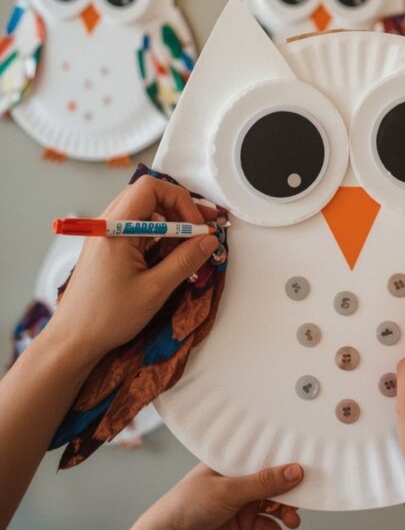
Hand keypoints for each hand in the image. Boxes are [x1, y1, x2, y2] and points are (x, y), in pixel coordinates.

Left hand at [49, 175, 218, 365]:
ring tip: (189, 247)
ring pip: (144, 213)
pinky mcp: (108, 248)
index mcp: (114, 228)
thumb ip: (185, 261)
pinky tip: (171, 257)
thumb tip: (208, 241)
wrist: (73, 341)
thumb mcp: (154, 289)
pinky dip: (158, 238)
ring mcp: (106, 236)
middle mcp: (107, 225)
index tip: (196, 225)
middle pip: (149, 197)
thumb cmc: (106, 317)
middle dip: (179, 210)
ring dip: (170, 225)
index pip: (151, 188)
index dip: (180, 200)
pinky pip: (137, 230)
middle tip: (202, 228)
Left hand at [93, 464, 303, 529]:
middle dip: (291, 491)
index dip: (287, 460)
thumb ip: (263, 482)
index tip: (309, 465)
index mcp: (236, 461)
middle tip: (304, 499)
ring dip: (286, 512)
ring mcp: (244, 502)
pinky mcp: (245, 524)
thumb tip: (294, 471)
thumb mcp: (229, 489)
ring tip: (291, 521)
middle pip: (275, 481)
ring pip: (275, 504)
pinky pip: (267, 526)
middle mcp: (242, 480)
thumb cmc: (188, 503)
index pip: (267, 455)